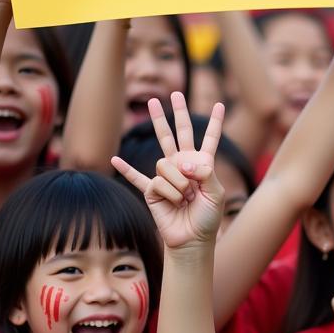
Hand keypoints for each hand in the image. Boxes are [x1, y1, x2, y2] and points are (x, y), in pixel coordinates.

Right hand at [112, 92, 225, 248]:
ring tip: (183, 200)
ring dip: (177, 185)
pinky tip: (115, 159)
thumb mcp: (217, 194)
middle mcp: (182, 166)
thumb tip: (184, 161)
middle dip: (177, 113)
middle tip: (174, 93)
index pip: (209, 139)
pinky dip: (126, 169)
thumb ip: (206, 173)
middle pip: (178, 133)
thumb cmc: (207, 219)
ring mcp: (165, 176)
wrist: (192, 239)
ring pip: (165, 165)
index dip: (214, 123)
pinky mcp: (151, 190)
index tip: (219, 104)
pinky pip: (136, 177)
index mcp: (201, 165)